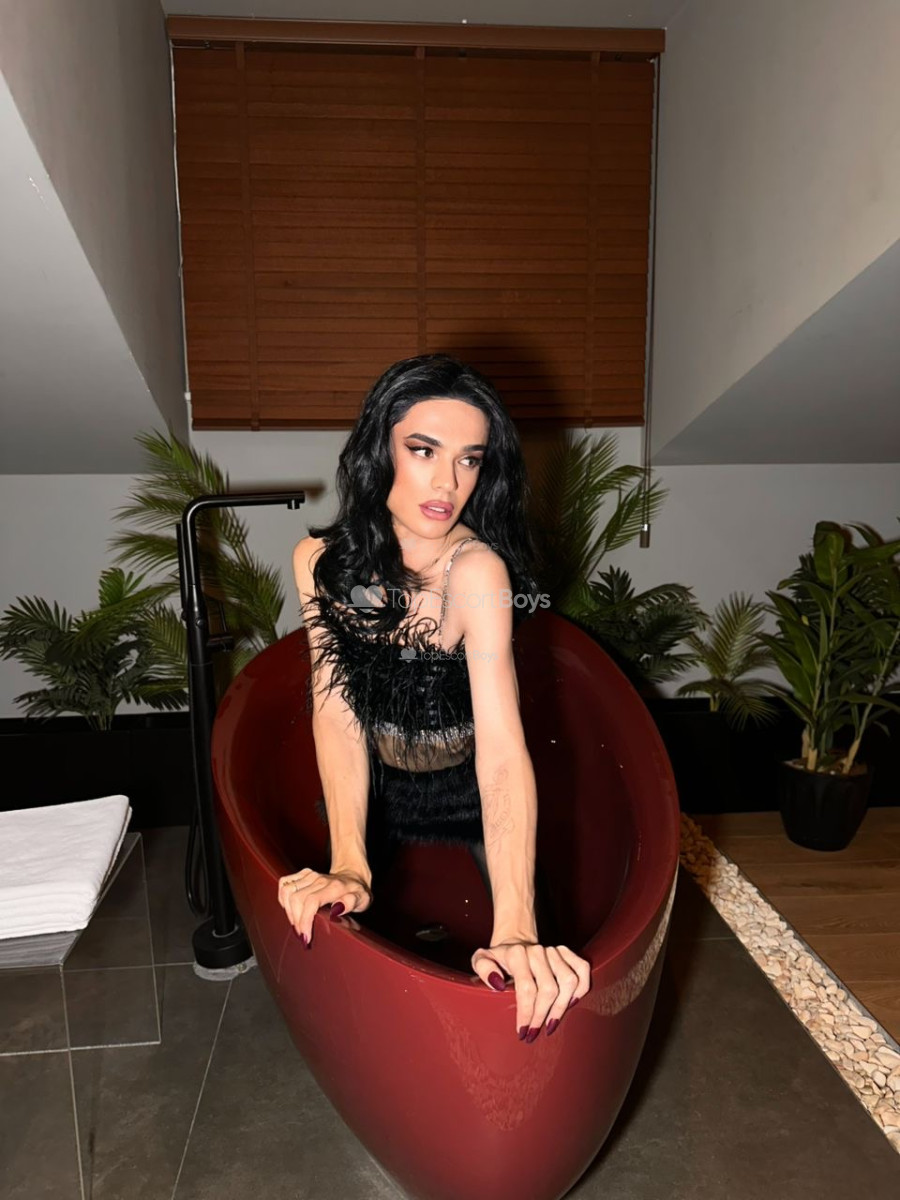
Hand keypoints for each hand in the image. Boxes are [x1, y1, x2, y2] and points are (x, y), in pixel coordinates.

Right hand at [277, 867, 372, 946]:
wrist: (352, 876)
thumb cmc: (357, 892)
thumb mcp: (363, 899)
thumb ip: (352, 902)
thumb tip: (337, 908)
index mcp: (334, 886)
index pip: (312, 901)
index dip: (304, 920)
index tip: (305, 937)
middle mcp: (319, 879)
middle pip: (297, 899)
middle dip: (296, 920)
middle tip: (303, 935)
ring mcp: (310, 875)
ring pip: (287, 891)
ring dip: (288, 911)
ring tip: (296, 924)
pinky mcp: (303, 874)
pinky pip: (284, 883)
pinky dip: (283, 898)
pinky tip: (289, 909)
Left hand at [471, 939, 590, 1040]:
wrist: (515, 944)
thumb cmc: (498, 959)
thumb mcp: (481, 960)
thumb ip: (484, 968)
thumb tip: (498, 984)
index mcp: (517, 953)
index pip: (526, 988)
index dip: (526, 1013)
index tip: (522, 1031)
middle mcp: (538, 950)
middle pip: (549, 988)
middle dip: (542, 1016)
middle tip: (534, 1033)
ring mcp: (554, 950)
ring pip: (568, 981)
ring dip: (562, 1007)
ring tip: (551, 1024)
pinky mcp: (567, 952)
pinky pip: (582, 969)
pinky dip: (581, 987)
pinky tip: (571, 1003)